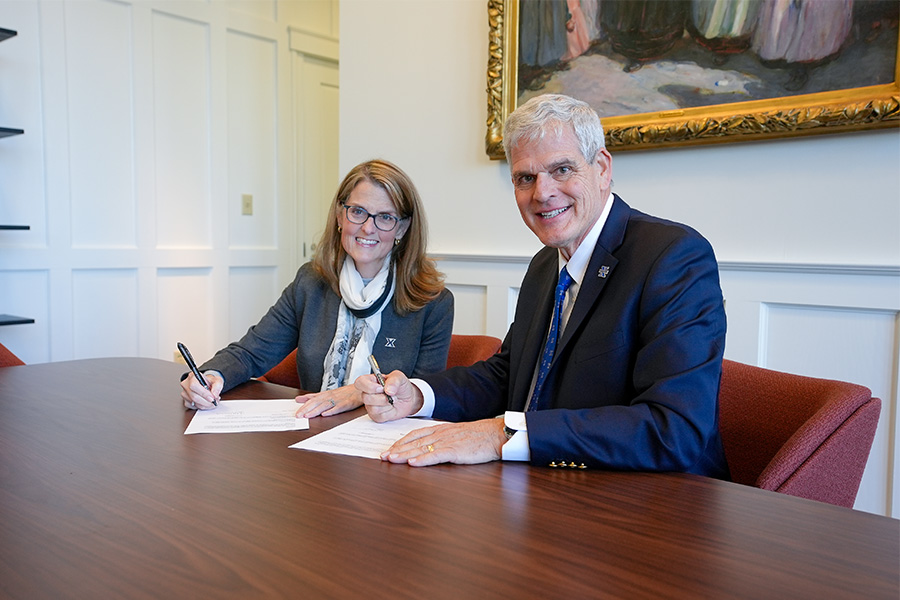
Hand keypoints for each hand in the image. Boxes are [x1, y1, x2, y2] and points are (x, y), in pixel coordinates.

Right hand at [180, 371, 222, 409]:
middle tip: (215, 402)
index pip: (194, 385)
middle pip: (194, 396)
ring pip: (194, 403)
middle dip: (206, 402)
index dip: (203, 393)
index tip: (212, 398)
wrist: (207, 385)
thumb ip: (217, 386)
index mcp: (192, 376)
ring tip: (212, 402)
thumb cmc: (210, 382)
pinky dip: (202, 406)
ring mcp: (184, 393)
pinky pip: (194, 407)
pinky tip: (207, 403)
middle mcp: (186, 384)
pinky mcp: (185, 401)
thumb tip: (214, 395)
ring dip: (206, 405)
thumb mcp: (217, 380)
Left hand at [295, 385, 361, 417]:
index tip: (296, 413)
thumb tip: (299, 398)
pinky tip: (325, 414)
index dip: (304, 406)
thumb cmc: (344, 393)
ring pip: (325, 405)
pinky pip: (338, 407)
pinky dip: (332, 411)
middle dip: (307, 409)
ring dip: (316, 411)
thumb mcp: (326, 393)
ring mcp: (338, 400)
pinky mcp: (347, 404)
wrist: (361, 389)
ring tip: (308, 416)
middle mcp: (330, 397)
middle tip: (298, 415)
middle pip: (317, 402)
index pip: (312, 400)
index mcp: (325, 395)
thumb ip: (312, 396)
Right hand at [355, 370, 422, 422]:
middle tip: (390, 394)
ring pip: (373, 408)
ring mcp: (371, 405)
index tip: (381, 388)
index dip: (369, 386)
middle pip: (366, 398)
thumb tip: (388, 389)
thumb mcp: (400, 377)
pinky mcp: (376, 416)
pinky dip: (389, 413)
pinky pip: (380, 416)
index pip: (359, 383)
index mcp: (371, 381)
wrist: (408, 399)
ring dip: (387, 405)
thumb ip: (394, 380)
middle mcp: (368, 393)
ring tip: (392, 400)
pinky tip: (391, 408)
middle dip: (382, 397)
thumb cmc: (401, 387)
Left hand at [381, 419, 505, 465]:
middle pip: (414, 442)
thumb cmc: (477, 436)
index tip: (389, 449)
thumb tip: (429, 447)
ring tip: (392, 460)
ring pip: (421, 449)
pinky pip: (436, 456)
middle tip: (383, 457)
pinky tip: (413, 463)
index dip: (401, 442)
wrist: (494, 434)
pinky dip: (423, 460)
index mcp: (440, 430)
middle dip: (397, 450)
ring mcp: (447, 442)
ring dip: (405, 455)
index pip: (415, 435)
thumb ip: (442, 439)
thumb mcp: (456, 434)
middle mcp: (440, 434)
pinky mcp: (455, 451)